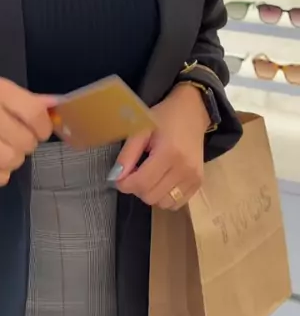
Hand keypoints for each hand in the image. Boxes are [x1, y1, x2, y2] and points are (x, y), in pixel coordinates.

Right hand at [0, 75, 54, 186]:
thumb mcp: (2, 92)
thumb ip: (31, 101)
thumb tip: (60, 106)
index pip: (34, 114)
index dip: (44, 128)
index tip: (39, 131)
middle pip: (24, 142)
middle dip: (28, 145)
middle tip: (18, 140)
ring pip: (10, 161)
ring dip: (15, 161)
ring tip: (7, 151)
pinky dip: (0, 175)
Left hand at [110, 84, 208, 209]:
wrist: (192, 112)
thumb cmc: (163, 118)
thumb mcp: (140, 129)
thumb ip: (127, 154)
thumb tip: (116, 177)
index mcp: (169, 153)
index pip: (141, 183)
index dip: (124, 184)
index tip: (119, 176)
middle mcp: (184, 169)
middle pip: (151, 196)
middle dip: (137, 188)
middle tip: (136, 171)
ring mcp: (194, 178)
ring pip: (163, 203)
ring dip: (151, 194)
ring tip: (150, 176)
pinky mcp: (199, 183)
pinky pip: (177, 203)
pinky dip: (165, 197)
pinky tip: (162, 181)